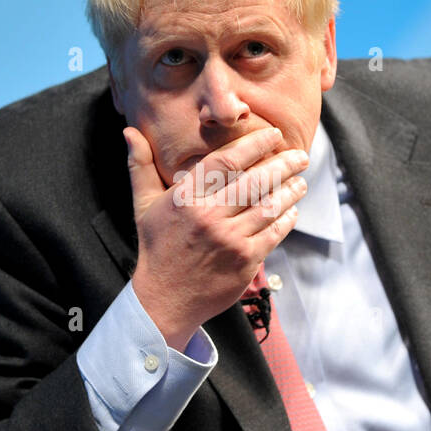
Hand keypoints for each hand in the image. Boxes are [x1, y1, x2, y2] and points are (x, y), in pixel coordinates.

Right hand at [125, 124, 308, 351]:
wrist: (164, 299)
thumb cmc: (157, 247)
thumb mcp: (143, 205)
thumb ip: (140, 165)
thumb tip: (129, 131)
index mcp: (186, 198)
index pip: (227, 161)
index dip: (254, 144)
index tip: (272, 135)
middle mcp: (209, 216)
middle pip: (256, 180)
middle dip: (284, 164)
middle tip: (299, 155)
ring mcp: (230, 239)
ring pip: (270, 205)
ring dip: (291, 190)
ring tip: (300, 181)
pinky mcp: (245, 261)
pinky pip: (274, 233)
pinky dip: (287, 219)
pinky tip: (292, 210)